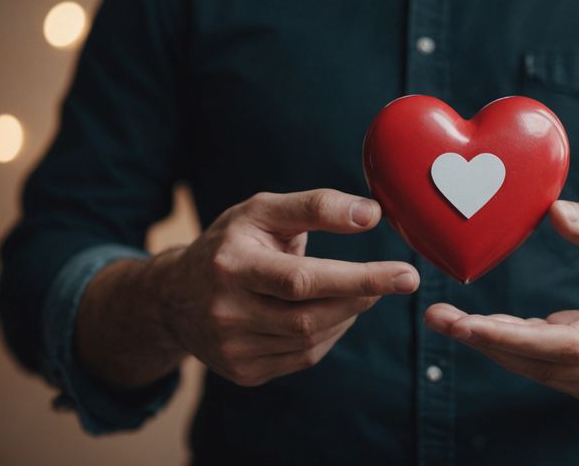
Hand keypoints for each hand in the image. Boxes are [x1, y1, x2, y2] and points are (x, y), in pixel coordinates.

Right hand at [79, 189, 418, 387]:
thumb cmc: (231, 242)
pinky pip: (302, 358)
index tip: (406, 274)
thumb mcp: (264, 211)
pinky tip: (330, 312)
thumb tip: (373, 214)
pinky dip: (329, 334)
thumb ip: (317, 206)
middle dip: (363, 296)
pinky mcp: (242, 372)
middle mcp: (226, 312)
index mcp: (232, 265)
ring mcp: (232, 348)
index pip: (303, 279)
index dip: (358, 278)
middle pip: (311, 316)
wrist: (172, 296)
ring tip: (358, 290)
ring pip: (311, 340)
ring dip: (348, 315)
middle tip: (397, 278)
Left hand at [424, 200, 578, 409]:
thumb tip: (552, 211)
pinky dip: (518, 352)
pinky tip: (493, 327)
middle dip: (487, 341)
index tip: (467, 324)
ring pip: (541, 373)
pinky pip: (550, 374)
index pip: (566, 347)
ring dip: (496, 346)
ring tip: (455, 318)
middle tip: (440, 318)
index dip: (513, 339)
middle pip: (544, 364)